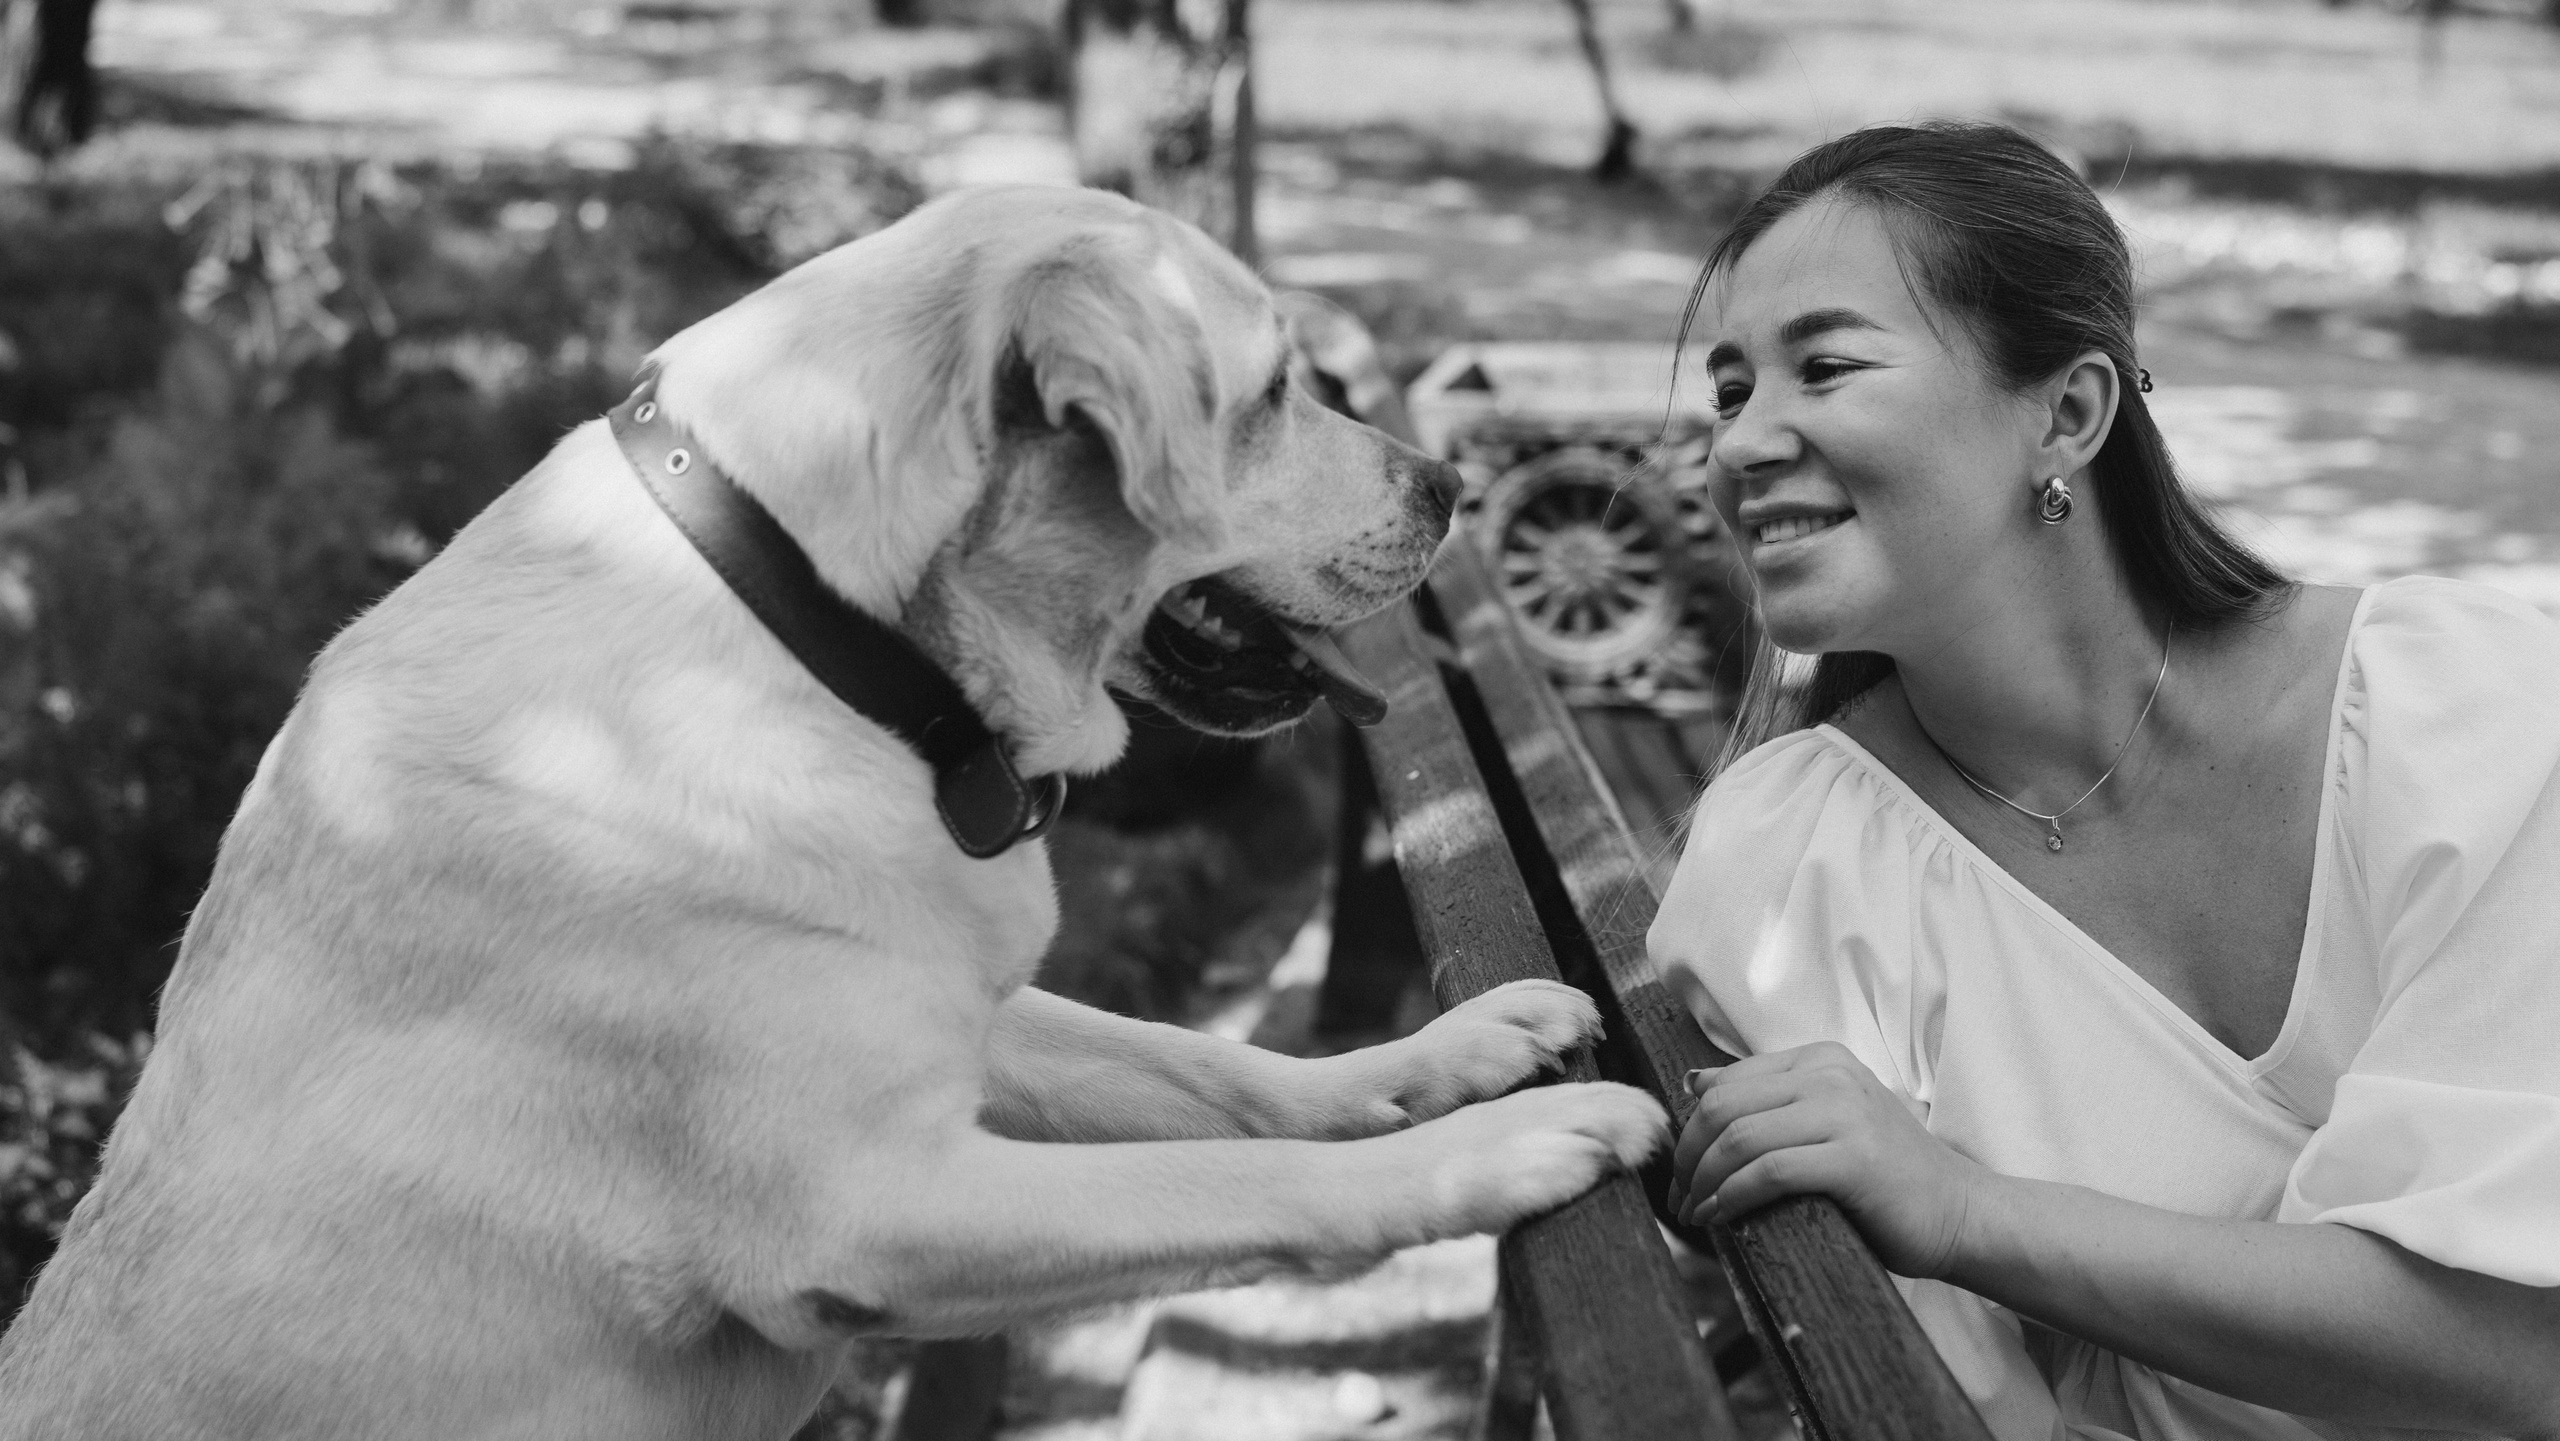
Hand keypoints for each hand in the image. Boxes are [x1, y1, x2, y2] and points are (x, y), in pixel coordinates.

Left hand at [1668, 1041, 1985, 1279]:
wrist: (1960, 1212)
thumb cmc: (1886, 1176)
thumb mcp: (1825, 1121)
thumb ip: (1768, 1100)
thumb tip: (1694, 1083)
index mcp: (1821, 1059)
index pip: (1727, 1084)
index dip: (1691, 1129)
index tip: (1681, 1171)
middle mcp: (1831, 1075)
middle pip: (1723, 1108)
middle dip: (1688, 1157)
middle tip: (1678, 1198)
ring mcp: (1845, 1113)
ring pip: (1739, 1138)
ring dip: (1703, 1182)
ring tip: (1694, 1214)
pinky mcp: (1854, 1158)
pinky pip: (1769, 1171)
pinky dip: (1733, 1197)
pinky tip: (1721, 1218)